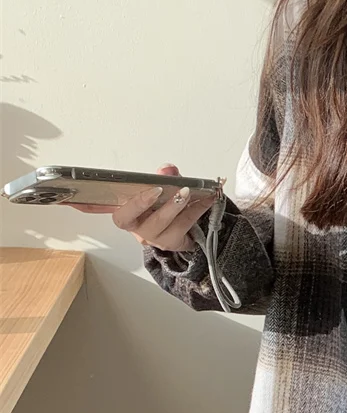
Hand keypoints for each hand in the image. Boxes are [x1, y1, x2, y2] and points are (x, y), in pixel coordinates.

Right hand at [67, 164, 215, 252]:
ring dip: (176, 207)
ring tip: (188, 192)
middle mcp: (136, 227)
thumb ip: (163, 176)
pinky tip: (206, 198)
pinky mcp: (174, 243)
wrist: (183, 233)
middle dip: (143, 203)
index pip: (98, 207)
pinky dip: (197, 211)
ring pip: (161, 225)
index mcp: (126, 212)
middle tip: (157, 189)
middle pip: (130, 219)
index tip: (75, 199)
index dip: (84, 205)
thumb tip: (167, 169)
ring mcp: (154, 237)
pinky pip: (184, 228)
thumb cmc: (164, 208)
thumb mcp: (162, 188)